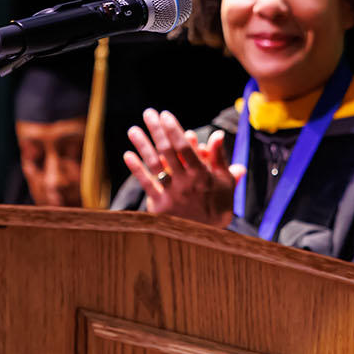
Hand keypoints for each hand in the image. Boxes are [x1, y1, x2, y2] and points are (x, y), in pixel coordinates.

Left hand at [123, 108, 245, 226]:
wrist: (209, 239)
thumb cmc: (219, 206)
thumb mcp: (225, 182)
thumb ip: (220, 158)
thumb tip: (216, 134)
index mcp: (202, 175)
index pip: (185, 147)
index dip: (174, 129)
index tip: (165, 115)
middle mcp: (185, 182)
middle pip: (167, 151)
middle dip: (157, 130)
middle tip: (149, 113)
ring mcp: (171, 194)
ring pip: (154, 164)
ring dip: (142, 145)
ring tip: (133, 129)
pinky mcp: (160, 206)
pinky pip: (146, 184)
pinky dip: (136, 169)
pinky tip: (128, 155)